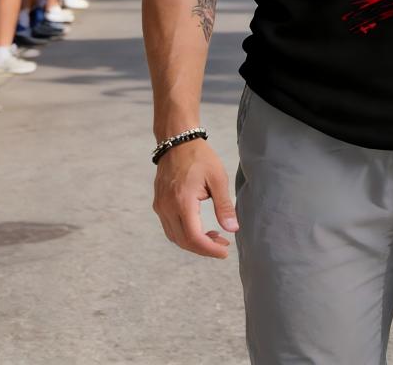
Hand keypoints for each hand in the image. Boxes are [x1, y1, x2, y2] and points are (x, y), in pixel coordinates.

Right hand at [152, 139, 237, 258]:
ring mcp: (160, 206)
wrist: (177, 141)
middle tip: (223, 245)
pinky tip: (199, 228)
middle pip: (183, 241)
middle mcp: (167, 207)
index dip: (209, 249)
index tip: (224, 251)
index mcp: (183, 201)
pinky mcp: (159, 204)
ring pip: (175, 237)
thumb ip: (224, 205)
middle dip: (204, 248)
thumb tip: (233, 229)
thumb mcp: (218, 178)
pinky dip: (184, 234)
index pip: (194, 237)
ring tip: (214, 237)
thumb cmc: (200, 157)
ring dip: (194, 242)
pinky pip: (170, 227)